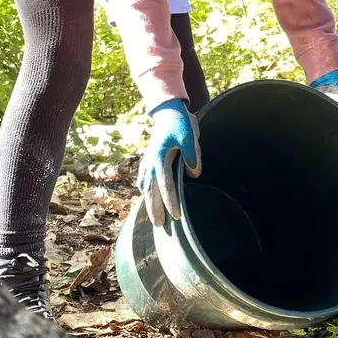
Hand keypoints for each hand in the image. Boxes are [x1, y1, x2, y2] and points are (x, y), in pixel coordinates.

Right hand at [136, 98, 200, 226]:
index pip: (165, 184)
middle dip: (155, 209)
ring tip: (153, 218)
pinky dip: (144, 190)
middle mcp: (151, 161)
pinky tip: (146, 196)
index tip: (176, 215)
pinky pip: (143, 178)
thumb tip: (194, 173)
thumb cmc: (181, 123)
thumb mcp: (190, 136)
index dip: (170, 201)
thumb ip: (192, 155)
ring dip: (148, 203)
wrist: (168, 111)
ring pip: (145, 186)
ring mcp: (147, 161)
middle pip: (151, 191)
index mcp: (161, 157)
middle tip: (160, 226)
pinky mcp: (148, 159)